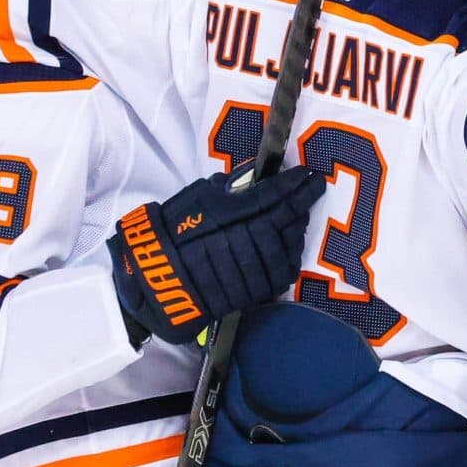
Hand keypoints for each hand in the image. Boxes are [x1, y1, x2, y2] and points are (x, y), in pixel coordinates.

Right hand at [110, 166, 324, 345]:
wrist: (155, 276)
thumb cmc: (172, 231)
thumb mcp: (197, 197)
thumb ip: (229, 187)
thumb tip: (254, 176)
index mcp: (226, 212)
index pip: (272, 195)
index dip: (295, 184)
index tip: (309, 174)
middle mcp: (239, 238)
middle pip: (285, 219)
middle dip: (302, 203)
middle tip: (312, 191)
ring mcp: (246, 268)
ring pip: (287, 248)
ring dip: (298, 232)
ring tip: (300, 220)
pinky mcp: (248, 292)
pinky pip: (280, 276)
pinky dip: (290, 260)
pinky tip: (291, 249)